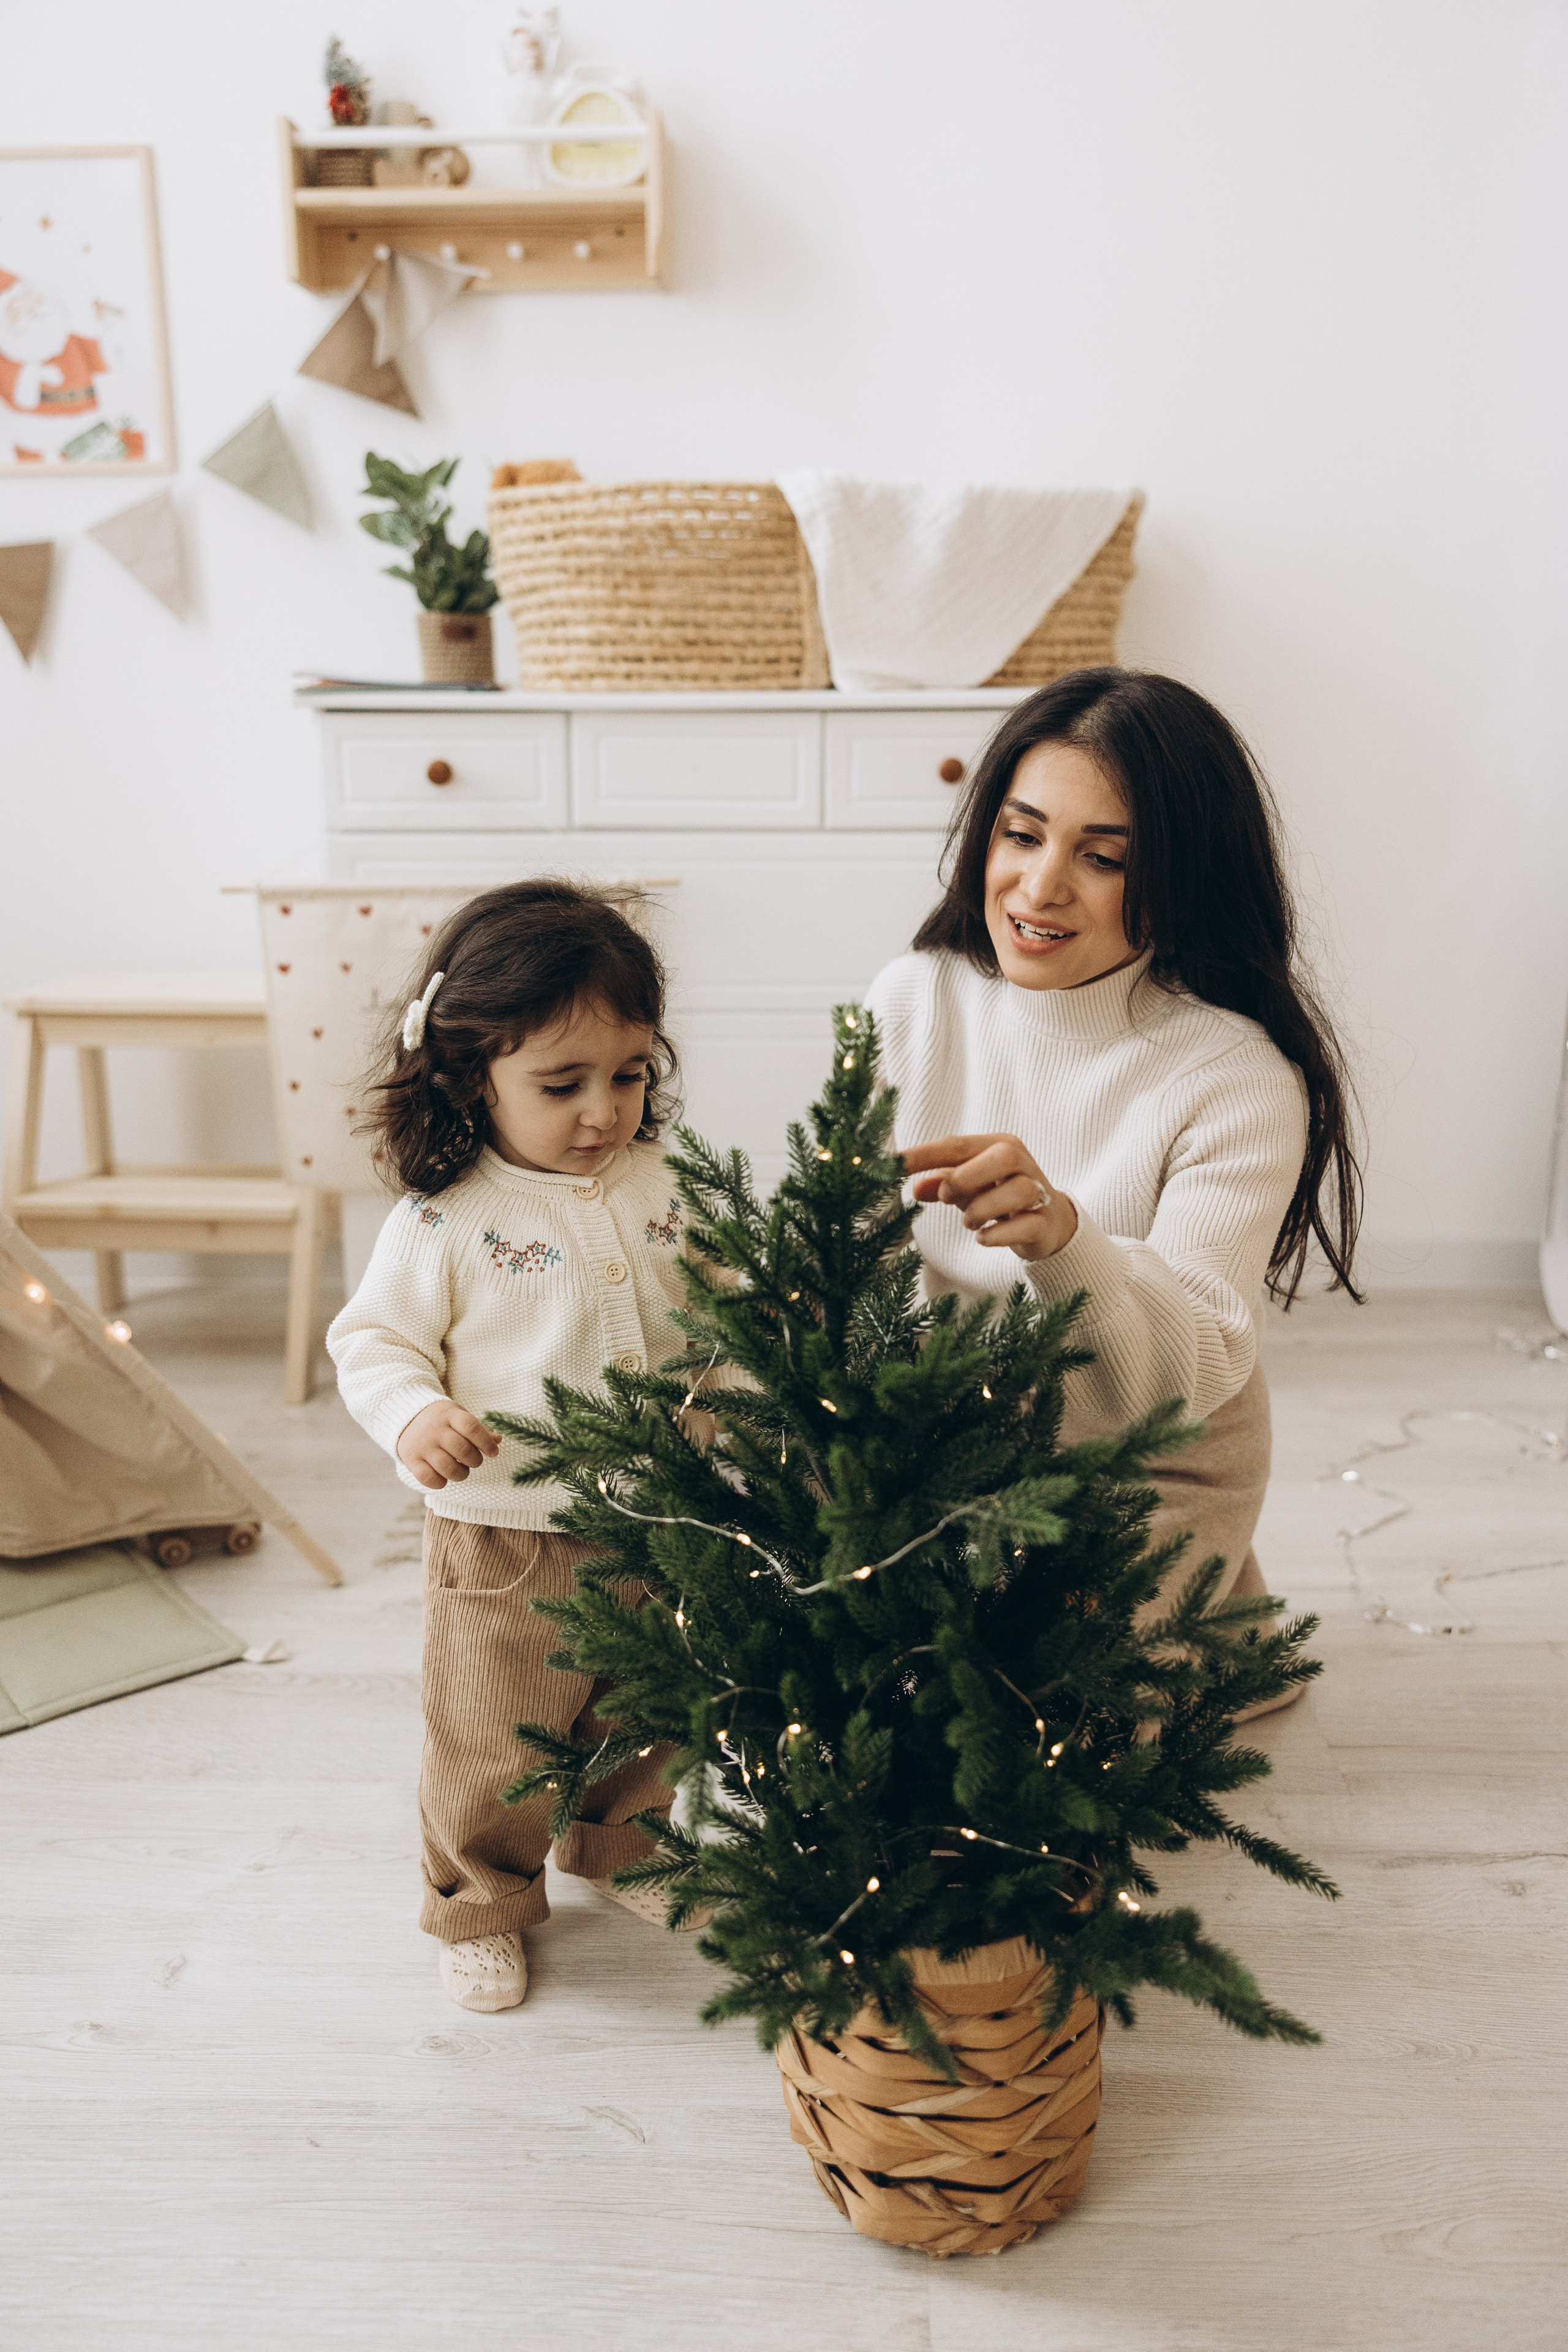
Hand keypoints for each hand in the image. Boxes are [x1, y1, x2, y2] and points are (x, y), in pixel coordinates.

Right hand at [396, 1399, 500, 1488]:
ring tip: (462, 1470)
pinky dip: (441, 1483)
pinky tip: (444, 1477)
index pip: (471, 1427)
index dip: (486, 1442)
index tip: (493, 1452)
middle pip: (462, 1449)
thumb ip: (478, 1429)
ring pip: (447, 1467)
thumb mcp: (458, 1416)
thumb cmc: (441, 1420)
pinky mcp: (411, 1460)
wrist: (405, 1418)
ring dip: (461, 1474)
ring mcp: (422, 1445)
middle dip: (475, 1460)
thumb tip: (498, 1440)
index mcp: (449, 1415)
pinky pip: (428, 1478)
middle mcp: (434, 1429)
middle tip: (475, 1461)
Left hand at [902, 1133, 1077, 1264]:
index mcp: (999, 1146)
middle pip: (1002, 1157)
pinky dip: (997, 1234)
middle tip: (946, 1196)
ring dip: (981, 1210)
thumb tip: (916, 1188)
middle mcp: (1023, 1163)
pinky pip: (1024, 1225)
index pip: (957, 1145)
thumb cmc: (1000, 1197)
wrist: (1049, 1224)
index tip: (892, 1165)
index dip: (923, 1155)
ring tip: (970, 1222)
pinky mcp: (1044, 1223)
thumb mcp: (969, 1187)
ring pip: (1016, 1191)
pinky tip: (983, 1238)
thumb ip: (942, 1184)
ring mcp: (1039, 1193)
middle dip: (966, 1177)